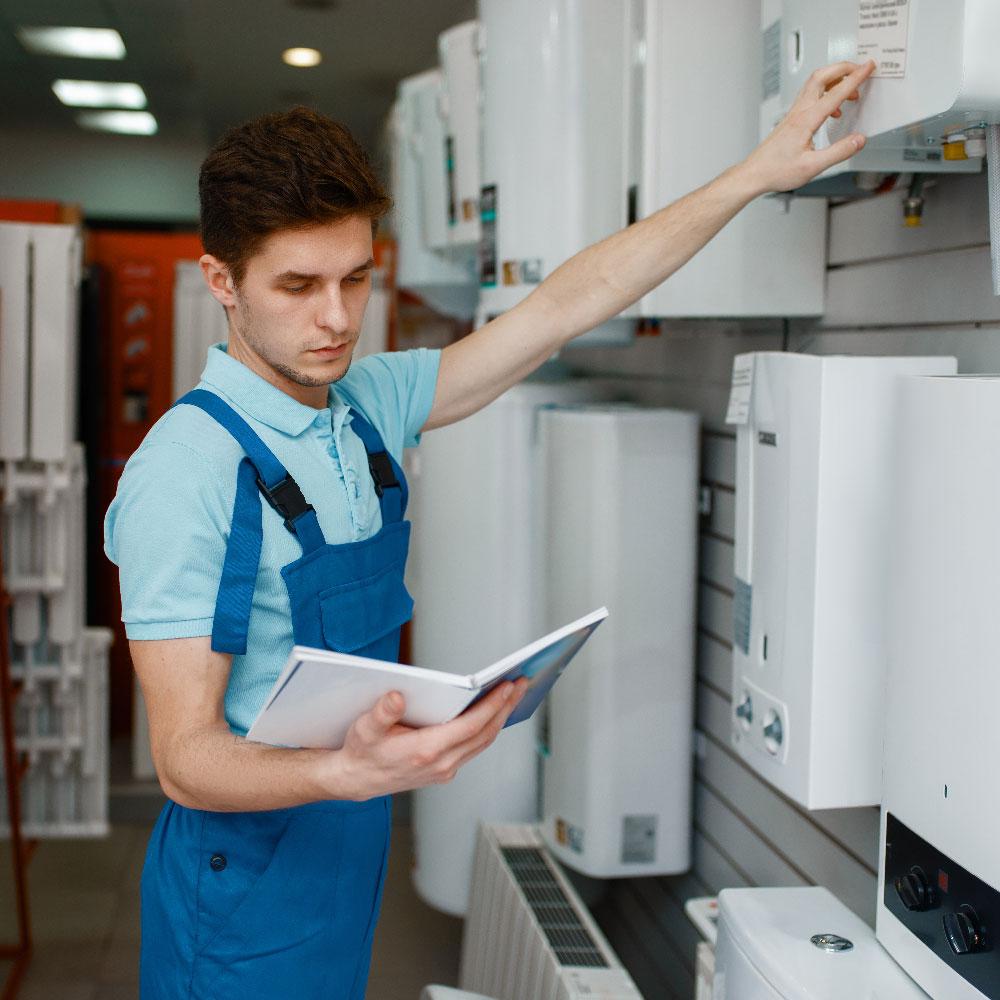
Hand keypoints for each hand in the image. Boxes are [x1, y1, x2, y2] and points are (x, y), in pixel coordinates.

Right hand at [328, 677, 529, 799]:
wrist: (355, 779)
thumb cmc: (361, 750)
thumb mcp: (364, 729)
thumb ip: (381, 713)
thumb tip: (396, 697)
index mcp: (425, 751)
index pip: (470, 726)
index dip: (492, 706)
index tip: (509, 686)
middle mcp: (441, 764)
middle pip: (484, 733)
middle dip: (505, 707)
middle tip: (522, 683)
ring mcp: (445, 769)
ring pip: (482, 742)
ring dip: (500, 717)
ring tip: (514, 693)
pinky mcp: (445, 770)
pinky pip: (474, 747)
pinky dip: (488, 728)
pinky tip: (494, 712)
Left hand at [739, 60, 875, 196]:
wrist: (754, 174)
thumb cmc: (776, 171)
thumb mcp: (812, 167)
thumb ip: (838, 152)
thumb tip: (859, 140)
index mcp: (806, 121)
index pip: (836, 93)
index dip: (856, 78)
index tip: (869, 66)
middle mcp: (799, 112)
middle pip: (822, 76)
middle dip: (844, 68)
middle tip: (860, 69)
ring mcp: (793, 114)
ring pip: (814, 84)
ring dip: (835, 80)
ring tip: (851, 91)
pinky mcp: (791, 119)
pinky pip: (810, 96)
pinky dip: (825, 94)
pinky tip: (832, 110)